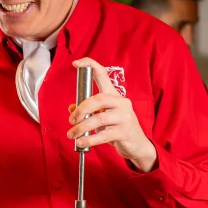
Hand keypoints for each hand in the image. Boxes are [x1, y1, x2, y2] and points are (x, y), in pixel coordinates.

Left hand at [68, 57, 156, 172]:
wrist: (136, 143)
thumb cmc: (117, 127)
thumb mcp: (103, 116)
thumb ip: (88, 110)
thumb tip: (71, 108)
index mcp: (113, 95)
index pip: (102, 74)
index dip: (89, 65)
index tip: (75, 63)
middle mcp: (121, 102)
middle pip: (98, 99)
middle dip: (80, 109)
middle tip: (71, 120)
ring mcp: (124, 117)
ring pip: (98, 119)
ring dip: (81, 128)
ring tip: (72, 135)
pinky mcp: (124, 132)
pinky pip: (102, 135)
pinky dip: (88, 140)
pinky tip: (80, 142)